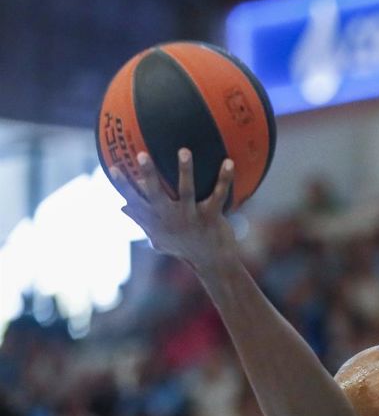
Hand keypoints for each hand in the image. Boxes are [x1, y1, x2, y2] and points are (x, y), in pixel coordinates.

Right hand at [111, 149, 236, 268]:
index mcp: (157, 221)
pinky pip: (219, 195)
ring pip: (186, 191)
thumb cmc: (184, 247)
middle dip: (148, 174)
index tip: (112, 166)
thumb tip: (121, 206)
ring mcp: (191, 218)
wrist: (212, 264)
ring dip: (186, 171)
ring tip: (184, 151)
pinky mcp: (211, 218)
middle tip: (142, 154)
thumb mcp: (159, 238)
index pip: (135, 201)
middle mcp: (171, 218)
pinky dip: (224, 178)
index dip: (123, 185)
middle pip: (156, 194)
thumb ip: (142, 221)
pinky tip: (229, 162)